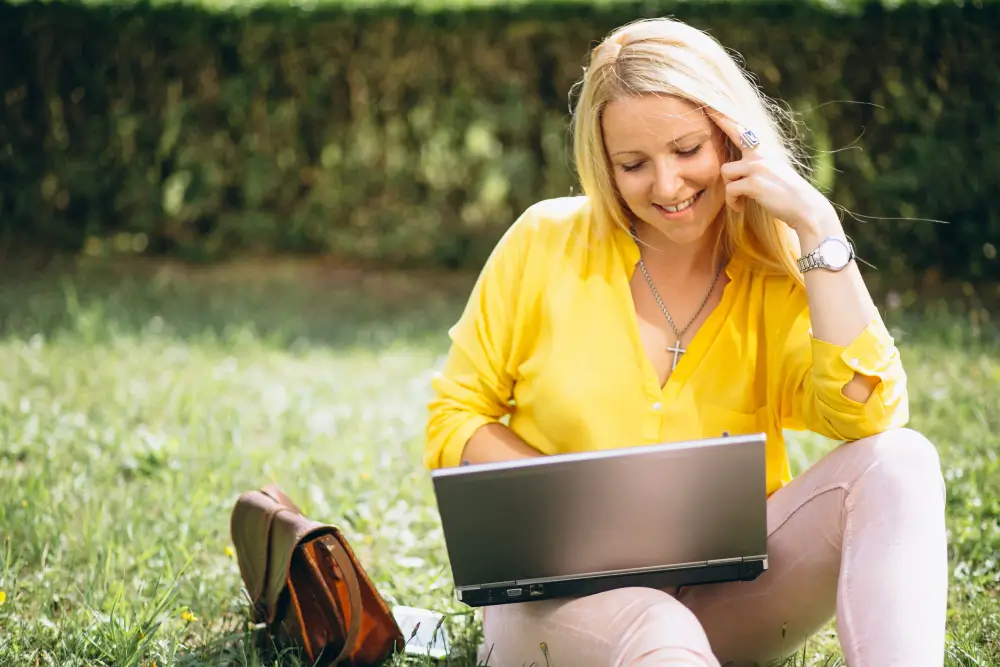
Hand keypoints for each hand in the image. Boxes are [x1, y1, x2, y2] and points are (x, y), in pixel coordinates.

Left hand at [710, 109, 838, 236]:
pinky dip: (733, 203)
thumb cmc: (787, 195)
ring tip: (739, 200)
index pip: (743, 130)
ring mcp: (756, 167)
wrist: (805, 207)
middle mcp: (760, 154)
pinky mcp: (753, 183)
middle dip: (719, 120)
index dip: (726, 117)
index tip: (712, 104)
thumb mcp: (773, 173)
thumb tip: (735, 169)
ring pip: (726, 172)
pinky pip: (730, 190)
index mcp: (764, 151)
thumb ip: (755, 166)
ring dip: (730, 190)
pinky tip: (741, 208)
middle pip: (734, 133)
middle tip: (707, 107)